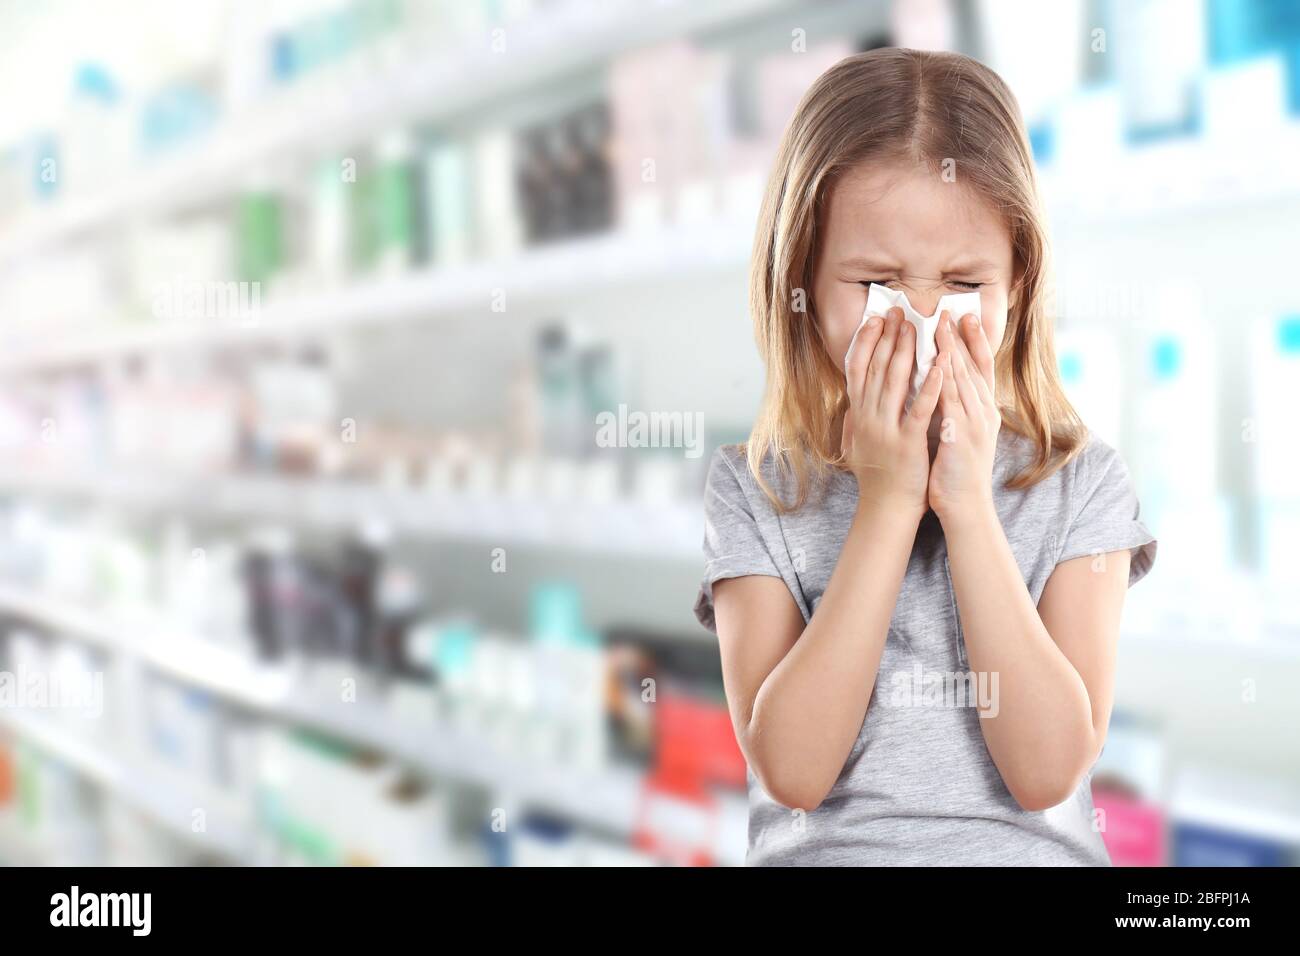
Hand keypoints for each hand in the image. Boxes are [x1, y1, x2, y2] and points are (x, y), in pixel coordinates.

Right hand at [842, 307, 943, 516]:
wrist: (886, 509)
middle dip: (889, 337)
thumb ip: (854, 424)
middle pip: (877, 368)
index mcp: (858, 415)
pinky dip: (931, 386)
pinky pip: (920, 409)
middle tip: (900, 311)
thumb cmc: (875, 478)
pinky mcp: (908, 442)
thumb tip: (850, 406)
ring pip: (896, 382)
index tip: (874, 319)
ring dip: (908, 351)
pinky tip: (942, 366)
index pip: (856, 369)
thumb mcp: (855, 446)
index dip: (865, 342)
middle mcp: (868, 418)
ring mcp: (887, 429)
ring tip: (918, 327)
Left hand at [929, 312, 999, 522]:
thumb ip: (958, 411)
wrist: (966, 507)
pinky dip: (946, 380)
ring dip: (953, 350)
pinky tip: (940, 362)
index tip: (965, 317)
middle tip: (951, 309)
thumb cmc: (958, 474)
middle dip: (962, 336)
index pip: (980, 369)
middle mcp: (984, 412)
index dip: (974, 341)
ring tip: (942, 325)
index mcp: (983, 412)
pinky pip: (953, 402)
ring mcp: (975, 423)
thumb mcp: (962, 435)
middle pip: (973, 366)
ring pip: (964, 378)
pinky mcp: (962, 435)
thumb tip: (949, 391)